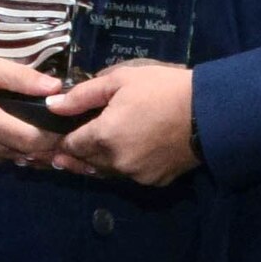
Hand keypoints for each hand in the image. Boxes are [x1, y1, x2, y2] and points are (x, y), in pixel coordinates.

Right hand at [0, 52, 63, 177]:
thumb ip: (18, 77)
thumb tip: (55, 87)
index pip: (30, 140)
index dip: (52, 136)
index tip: (66, 126)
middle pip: (21, 152)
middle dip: (40, 142)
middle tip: (53, 127)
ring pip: (6, 159)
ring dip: (17, 147)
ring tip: (23, 126)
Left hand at [50, 64, 196, 185]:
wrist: (209, 111)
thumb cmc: (162, 88)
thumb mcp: (121, 79)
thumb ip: (82, 94)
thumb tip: (51, 105)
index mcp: (103, 136)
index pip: (70, 144)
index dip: (62, 139)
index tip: (58, 134)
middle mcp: (115, 162)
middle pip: (86, 161)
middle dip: (77, 153)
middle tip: (67, 147)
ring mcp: (136, 175)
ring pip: (107, 171)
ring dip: (99, 162)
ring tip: (96, 150)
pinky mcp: (155, 181)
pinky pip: (130, 175)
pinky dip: (125, 166)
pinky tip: (128, 153)